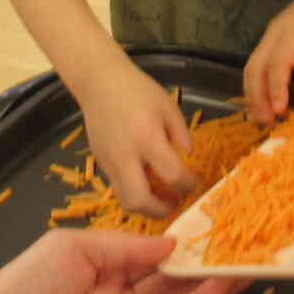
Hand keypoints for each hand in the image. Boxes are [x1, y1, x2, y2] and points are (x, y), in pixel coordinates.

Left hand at [0, 230, 241, 293]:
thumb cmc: (27, 284)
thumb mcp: (76, 246)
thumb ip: (128, 245)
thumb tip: (171, 244)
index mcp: (106, 264)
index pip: (154, 250)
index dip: (184, 239)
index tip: (216, 222)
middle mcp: (124, 291)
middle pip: (174, 274)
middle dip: (207, 258)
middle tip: (245, 239)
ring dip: (214, 279)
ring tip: (249, 258)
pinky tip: (224, 282)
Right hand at [75, 65, 195, 214]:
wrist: (100, 83)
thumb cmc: (138, 91)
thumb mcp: (168, 106)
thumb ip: (181, 133)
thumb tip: (188, 156)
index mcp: (147, 138)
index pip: (172, 175)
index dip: (188, 184)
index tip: (194, 182)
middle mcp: (125, 156)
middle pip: (140, 201)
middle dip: (161, 210)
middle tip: (176, 203)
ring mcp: (108, 162)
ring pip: (124, 200)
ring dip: (146, 206)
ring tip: (162, 197)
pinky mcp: (99, 164)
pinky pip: (117, 187)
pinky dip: (134, 192)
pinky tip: (146, 181)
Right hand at [244, 0, 293, 120]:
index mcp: (292, 31)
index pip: (277, 63)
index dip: (276, 88)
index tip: (279, 109)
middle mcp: (274, 34)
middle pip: (255, 67)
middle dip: (257, 97)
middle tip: (266, 122)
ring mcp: (269, 37)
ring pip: (251, 67)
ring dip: (253, 94)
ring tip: (261, 119)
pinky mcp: (271, 41)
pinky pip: (257, 65)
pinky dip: (256, 85)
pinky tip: (263, 103)